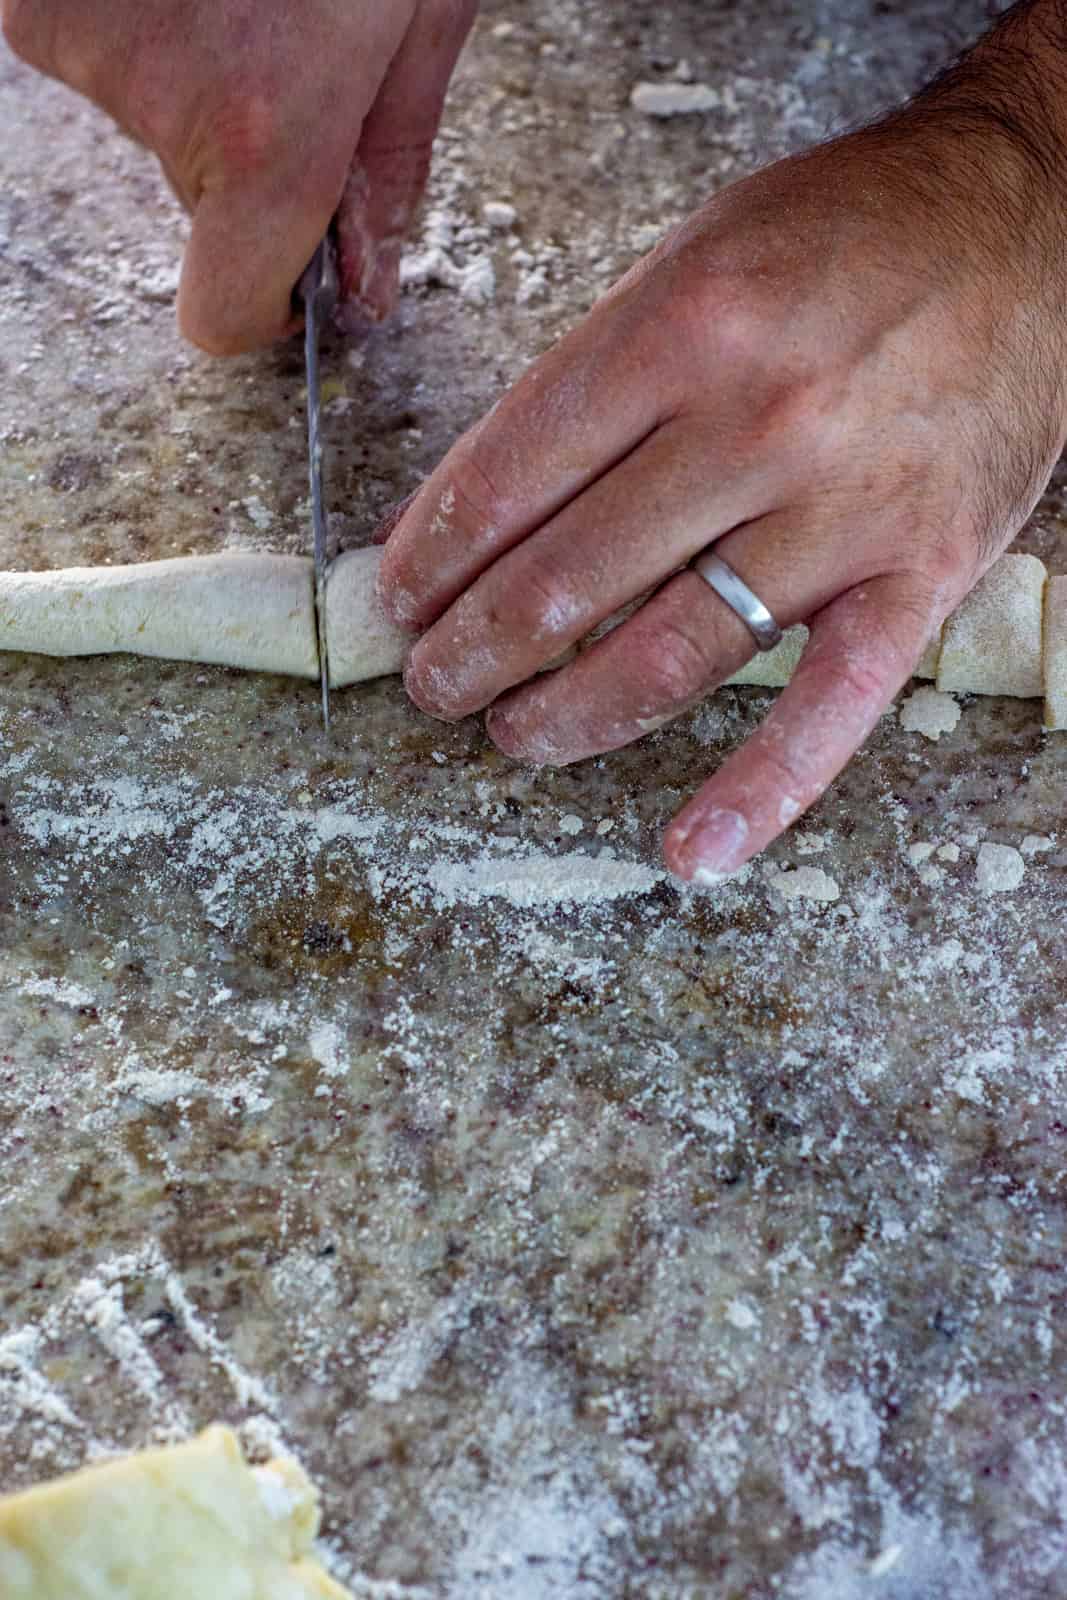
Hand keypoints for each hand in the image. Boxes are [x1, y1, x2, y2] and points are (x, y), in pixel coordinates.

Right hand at [2, 0, 476, 351]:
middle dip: (241, 137)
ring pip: (142, 103)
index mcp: (272, 134)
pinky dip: (138, 1)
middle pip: (196, 193)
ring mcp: (80, 27)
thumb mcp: (423, 14)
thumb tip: (365, 283)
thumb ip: (390, 162)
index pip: (223, 311)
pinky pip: (89, 27)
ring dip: (189, 54)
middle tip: (283, 29)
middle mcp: (163, 99)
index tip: (281, 279)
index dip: (258, 304)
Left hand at [377, 98, 1066, 882]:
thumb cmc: (855, 235)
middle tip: (432, 679)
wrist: (1029, 224)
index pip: (517, 470)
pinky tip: (691, 846)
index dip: (438, 550)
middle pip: (573, 574)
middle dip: (476, 645)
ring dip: (567, 712)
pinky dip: (760, 790)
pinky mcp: (919, 577)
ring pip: (672, 652)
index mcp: (688, 325)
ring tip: (508, 732)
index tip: (401, 595)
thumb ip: (599, 371)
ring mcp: (844, 512)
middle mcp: (760, 423)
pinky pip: (830, 707)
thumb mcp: (702, 251)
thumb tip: (490, 493)